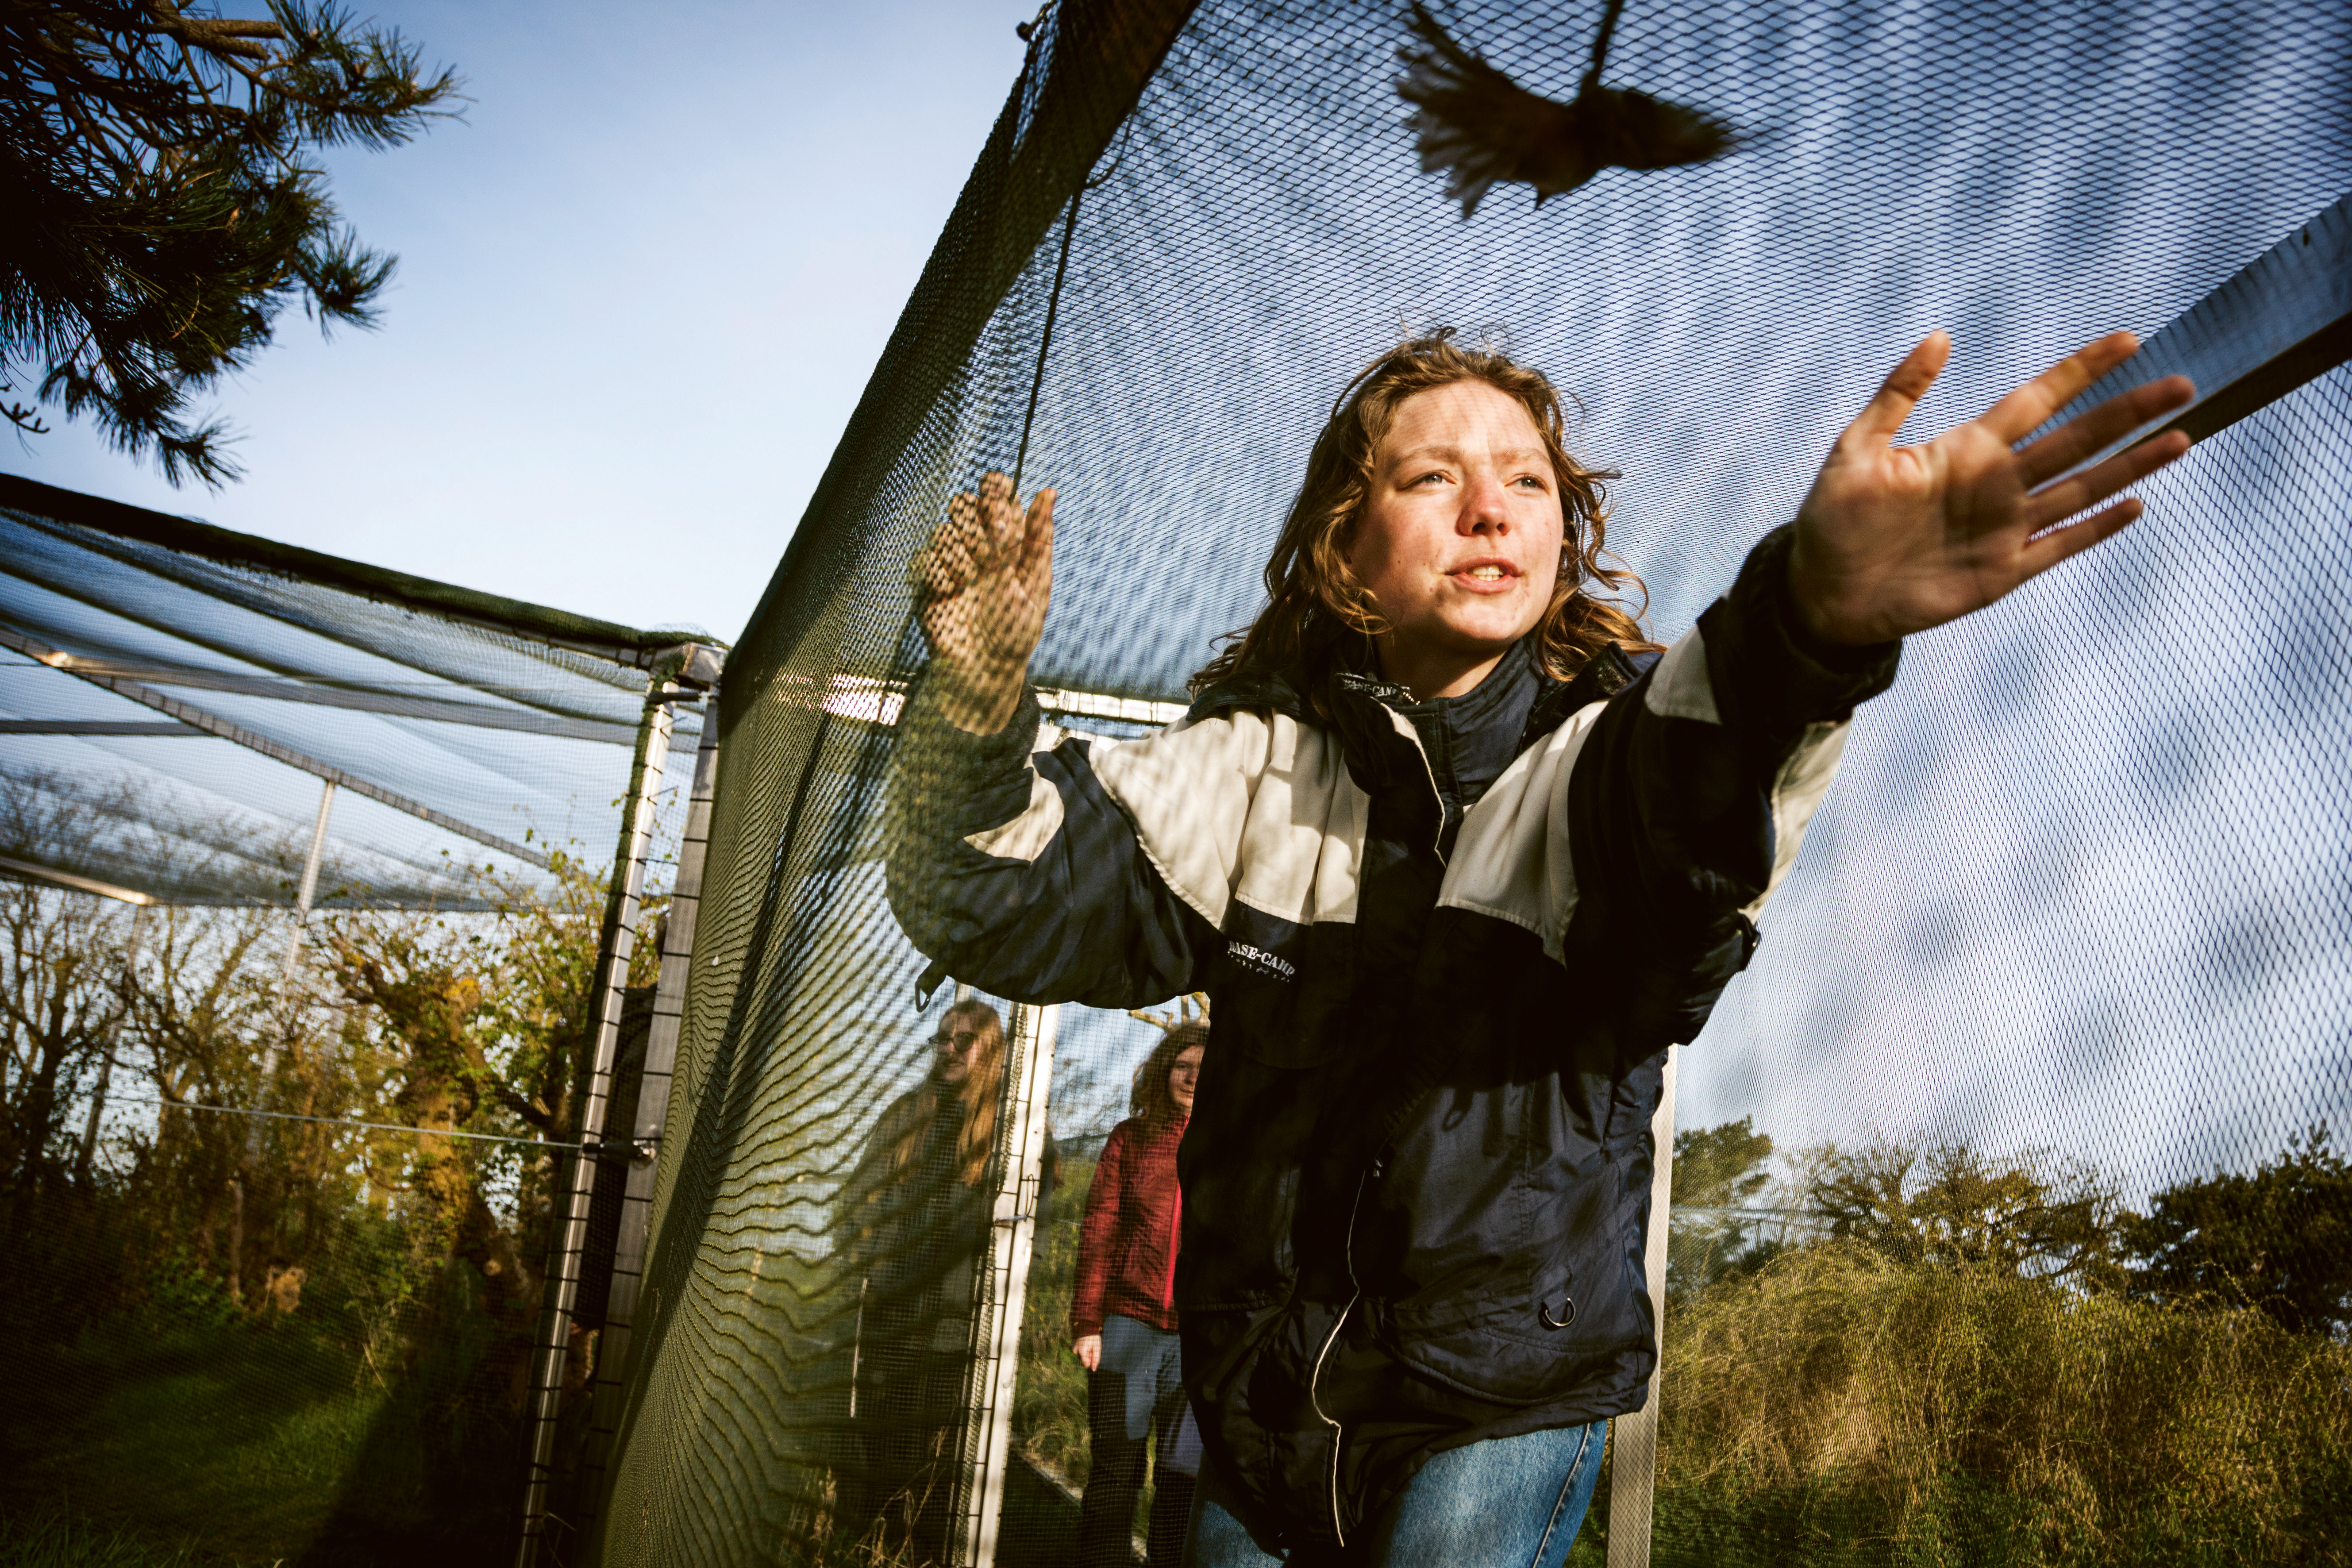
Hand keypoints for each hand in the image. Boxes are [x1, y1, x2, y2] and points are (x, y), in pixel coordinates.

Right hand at [913, 471, 1054, 732]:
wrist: (983, 668)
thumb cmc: (1016, 630)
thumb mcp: (1034, 583)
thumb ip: (1038, 535)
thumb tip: (1049, 490)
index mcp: (1007, 540)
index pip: (995, 493)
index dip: (993, 490)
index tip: (997, 510)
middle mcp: (977, 546)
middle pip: (962, 504)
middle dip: (975, 530)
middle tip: (988, 560)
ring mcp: (950, 562)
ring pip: (943, 530)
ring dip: (958, 556)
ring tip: (969, 585)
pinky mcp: (927, 580)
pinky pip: (923, 558)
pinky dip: (937, 574)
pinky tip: (950, 594)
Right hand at [1073, 1334, 1101, 1371]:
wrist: (1087, 1325)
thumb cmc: (1093, 1337)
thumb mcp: (1097, 1348)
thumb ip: (1095, 1359)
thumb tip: (1093, 1370)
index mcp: (1082, 1352)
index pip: (1085, 1364)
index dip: (1091, 1360)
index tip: (1093, 1353)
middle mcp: (1075, 1351)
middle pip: (1083, 1359)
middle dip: (1088, 1356)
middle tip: (1091, 1347)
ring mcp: (1072, 1347)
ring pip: (1080, 1355)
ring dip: (1084, 1352)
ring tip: (1088, 1344)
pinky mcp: (1072, 1344)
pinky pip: (1077, 1350)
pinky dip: (1081, 1348)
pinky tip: (1084, 1342)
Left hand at [1788, 331, 2193, 644]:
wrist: (1821, 590)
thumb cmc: (1833, 518)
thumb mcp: (1856, 448)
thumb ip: (1898, 394)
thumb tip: (1939, 338)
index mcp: (1966, 450)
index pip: (2037, 399)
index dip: (2080, 371)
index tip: (2127, 342)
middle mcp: (1996, 484)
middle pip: (2077, 439)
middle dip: (2129, 413)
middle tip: (2182, 385)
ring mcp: (2004, 528)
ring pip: (2082, 488)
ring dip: (2131, 465)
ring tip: (2180, 437)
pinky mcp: (2001, 572)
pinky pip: (2059, 545)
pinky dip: (2096, 526)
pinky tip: (2133, 505)